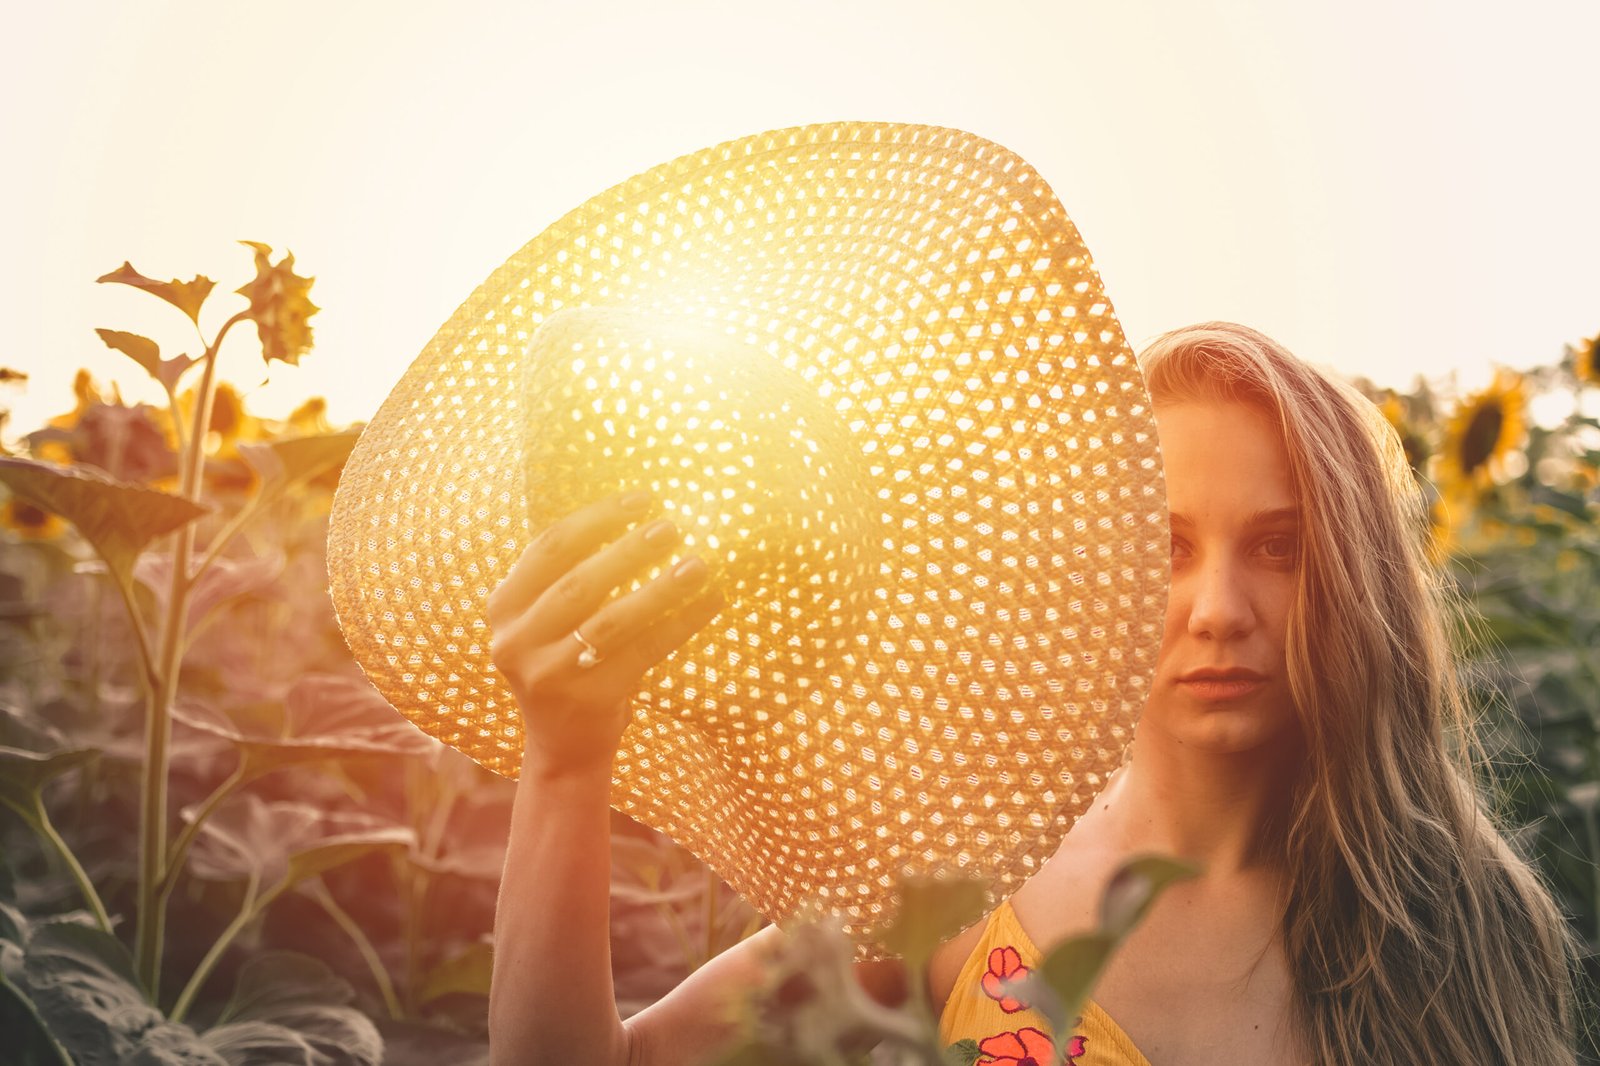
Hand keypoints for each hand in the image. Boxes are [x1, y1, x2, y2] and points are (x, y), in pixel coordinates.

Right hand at [487, 490, 724, 779]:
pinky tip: (711, 602)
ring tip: (699, 564)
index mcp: (503, 606)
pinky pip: (643, 653)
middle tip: (672, 526)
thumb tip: (641, 511)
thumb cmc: (567, 658)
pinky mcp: (587, 700)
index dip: (598, 518)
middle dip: (629, 550)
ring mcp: (548, 674)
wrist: (564, 744)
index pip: (549, 547)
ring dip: (660, 588)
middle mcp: (515, 640)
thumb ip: (574, 570)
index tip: (643, 499)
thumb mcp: (549, 616)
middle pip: (579, 582)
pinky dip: (680, 623)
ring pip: (612, 620)